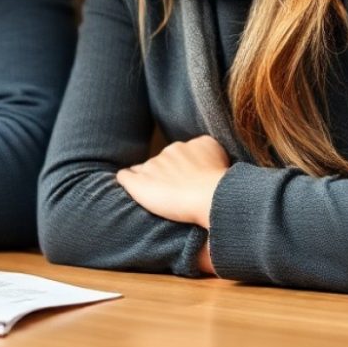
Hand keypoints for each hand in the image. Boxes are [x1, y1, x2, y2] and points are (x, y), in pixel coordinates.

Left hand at [115, 135, 229, 227]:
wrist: (210, 197)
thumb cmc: (222, 185)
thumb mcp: (222, 157)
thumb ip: (208, 154)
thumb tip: (203, 161)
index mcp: (191, 146)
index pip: (178, 155)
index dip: (180, 171)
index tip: (186, 185)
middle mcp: (170, 150)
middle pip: (161, 162)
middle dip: (164, 176)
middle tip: (174, 196)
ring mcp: (152, 165)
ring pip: (143, 170)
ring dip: (148, 182)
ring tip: (157, 200)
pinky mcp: (138, 182)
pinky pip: (125, 176)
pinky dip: (128, 182)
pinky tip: (133, 192)